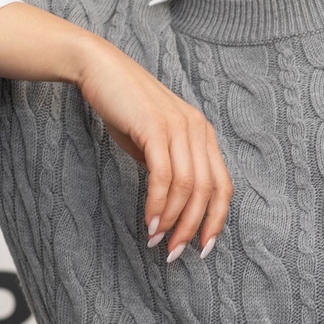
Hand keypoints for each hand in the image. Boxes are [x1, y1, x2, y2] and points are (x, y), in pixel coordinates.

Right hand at [75, 40, 232, 260]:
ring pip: (188, 186)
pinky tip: (149, 221)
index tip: (203, 248)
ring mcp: (179, 127)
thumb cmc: (125, 108)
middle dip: (193, 228)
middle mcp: (198, 130)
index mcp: (204, 135)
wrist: (100, 70)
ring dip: (173, 221)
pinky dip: (158, 203)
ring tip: (156, 241)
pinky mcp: (156, 127)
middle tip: (174, 253)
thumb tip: (172, 208)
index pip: (223, 186)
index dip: (216, 220)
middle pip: (208, 191)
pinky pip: (164, 175)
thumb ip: (169, 169)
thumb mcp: (154, 142)